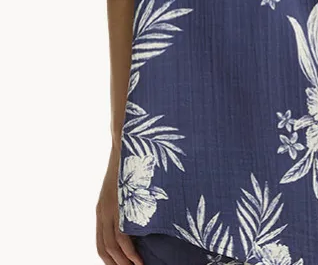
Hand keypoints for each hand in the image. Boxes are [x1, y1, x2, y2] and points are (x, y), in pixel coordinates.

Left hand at [96, 144, 142, 263]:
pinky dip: (130, 253)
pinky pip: (121, 237)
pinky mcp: (119, 205)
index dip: (110, 260)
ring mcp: (110, 209)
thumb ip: (127, 203)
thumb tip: (140, 218)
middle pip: (104, 249)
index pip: (101, 244)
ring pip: (112, 247)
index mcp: (102, 209)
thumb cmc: (132, 162)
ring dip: (124, 263)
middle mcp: (102, 212)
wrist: (127, 141)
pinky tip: (138, 261)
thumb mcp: (126, 187)